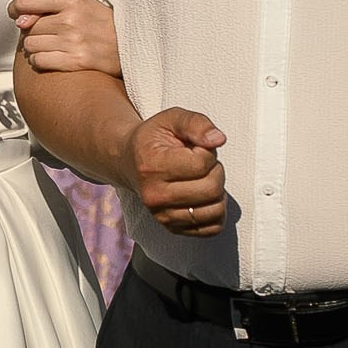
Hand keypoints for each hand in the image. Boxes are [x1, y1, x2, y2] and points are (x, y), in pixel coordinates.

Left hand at [9, 0, 122, 75]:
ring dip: (36, 49)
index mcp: (71, 0)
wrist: (132, 46)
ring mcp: (73, 41)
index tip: (17, 15)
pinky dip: (41, 62)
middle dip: (34, 33)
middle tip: (51, 35)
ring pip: (31, 46)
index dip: (16, 9)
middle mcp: (71, 19)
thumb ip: (48, 8)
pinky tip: (54, 58)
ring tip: (53, 47)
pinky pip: (40, 62)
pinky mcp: (76, 62)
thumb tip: (18, 20)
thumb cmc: (102, 24)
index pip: (26, 1)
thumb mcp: (80, 5)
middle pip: (28, 28)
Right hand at [126, 108, 227, 236]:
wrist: (130, 161)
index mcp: (152, 167)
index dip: (208, 152)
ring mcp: (162, 216)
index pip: (202, 164)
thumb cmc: (153, 139)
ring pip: (215, 210)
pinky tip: (204, 197)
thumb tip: (218, 140)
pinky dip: (216, 212)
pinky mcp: (172, 228)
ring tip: (202, 180)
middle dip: (216, 171)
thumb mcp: (172, 119)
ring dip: (218, 192)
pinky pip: (211, 228)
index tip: (195, 148)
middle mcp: (154, 196)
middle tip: (202, 164)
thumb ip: (196, 123)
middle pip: (211, 189)